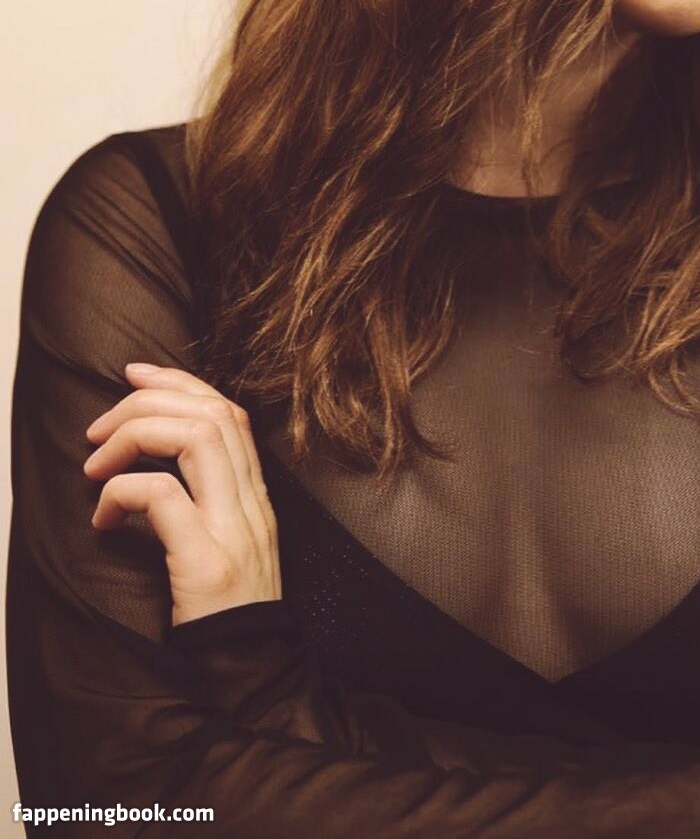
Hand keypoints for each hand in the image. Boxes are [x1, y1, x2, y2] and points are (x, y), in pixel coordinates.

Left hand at [84, 363, 281, 626]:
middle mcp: (251, 504)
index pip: (228, 412)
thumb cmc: (224, 614)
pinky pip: (163, 496)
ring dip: (136, 435)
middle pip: (211, 413)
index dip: (180, 381)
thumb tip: (148, 463)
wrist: (249, 675)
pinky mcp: (207, 561)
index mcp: (254, 497)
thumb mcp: (222, 544)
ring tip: (96, 463)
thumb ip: (202, 502)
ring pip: (196, 437)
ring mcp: (234, 530)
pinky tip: (103, 517)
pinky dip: (124, 491)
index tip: (135, 374)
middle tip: (99, 426)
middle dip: (148, 401)